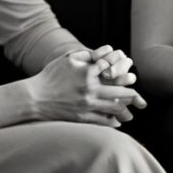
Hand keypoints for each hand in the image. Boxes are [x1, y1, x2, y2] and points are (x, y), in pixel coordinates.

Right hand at [27, 50, 141, 126]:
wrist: (35, 98)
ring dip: (124, 106)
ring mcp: (86, 105)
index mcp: (87, 73)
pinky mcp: (82, 117)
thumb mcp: (67, 59)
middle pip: (118, 91)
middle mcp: (89, 89)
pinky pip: (103, 121)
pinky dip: (113, 120)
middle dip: (130, 91)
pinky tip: (118, 121)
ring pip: (113, 107)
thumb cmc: (50, 76)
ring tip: (130, 106)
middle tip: (137, 92)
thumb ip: (87, 54)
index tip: (130, 68)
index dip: (122, 68)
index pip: (111, 70)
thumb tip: (105, 51)